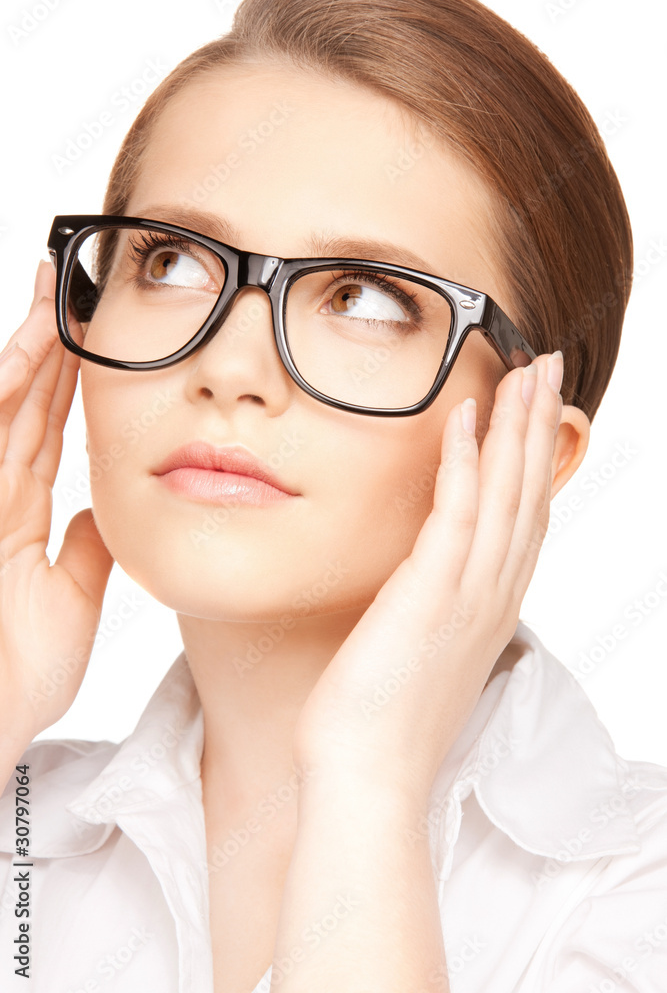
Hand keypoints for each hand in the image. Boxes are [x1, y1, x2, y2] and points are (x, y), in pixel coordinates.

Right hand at [0, 261, 113, 748]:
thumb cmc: (12, 679)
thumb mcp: (69, 602)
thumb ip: (85, 551)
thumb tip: (106, 513)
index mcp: (18, 515)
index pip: (45, 430)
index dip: (66, 383)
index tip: (89, 338)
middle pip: (22, 405)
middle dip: (45, 347)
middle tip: (68, 290)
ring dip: (24, 355)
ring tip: (51, 300)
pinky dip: (2, 395)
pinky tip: (23, 356)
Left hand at [291, 352, 562, 805]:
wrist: (367, 779)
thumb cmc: (380, 724)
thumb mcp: (420, 656)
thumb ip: (433, 613)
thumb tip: (422, 589)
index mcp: (489, 608)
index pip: (523, 518)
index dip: (534, 460)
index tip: (535, 411)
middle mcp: (492, 595)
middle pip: (528, 494)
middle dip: (539, 426)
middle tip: (550, 368)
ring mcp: (468, 594)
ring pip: (505, 493)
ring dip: (516, 427)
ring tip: (526, 371)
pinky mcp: (432, 594)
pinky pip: (457, 511)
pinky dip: (466, 460)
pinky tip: (465, 415)